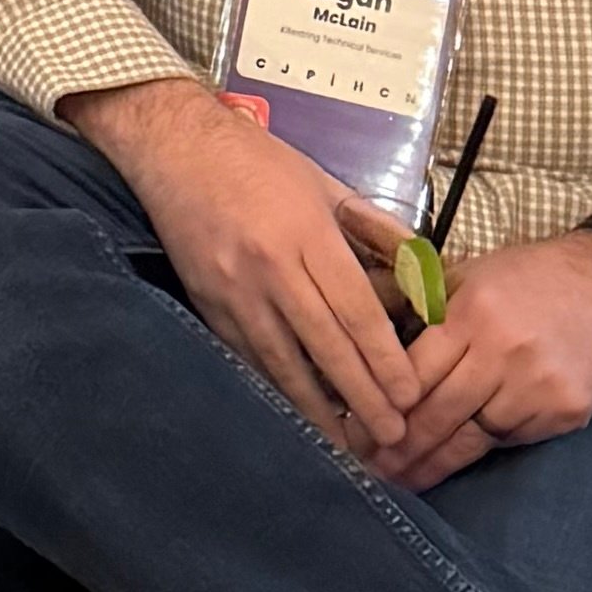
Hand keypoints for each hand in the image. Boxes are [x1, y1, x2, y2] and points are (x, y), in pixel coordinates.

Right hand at [65, 74, 419, 460]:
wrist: (173, 147)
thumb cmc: (256, 160)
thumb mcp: (323, 182)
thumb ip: (371, 227)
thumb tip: (417, 269)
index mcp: (306, 233)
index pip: (354, 309)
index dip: (383, 358)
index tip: (408, 393)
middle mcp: (271, 268)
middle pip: (325, 345)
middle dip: (361, 395)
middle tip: (391, 434)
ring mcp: (234, 291)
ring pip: (282, 362)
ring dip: (317, 408)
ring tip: (346, 444)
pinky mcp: (207, 304)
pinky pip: (247, 356)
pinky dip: (274, 388)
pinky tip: (295, 413)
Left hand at [379, 228, 591, 490]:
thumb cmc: (530, 277)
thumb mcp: (470, 274)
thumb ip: (424, 307)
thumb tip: (371, 341)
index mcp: (470, 312)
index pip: (412, 372)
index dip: (380, 408)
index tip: (354, 431)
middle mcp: (501, 352)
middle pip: (437, 412)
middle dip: (399, 448)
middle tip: (369, 471)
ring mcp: (536, 386)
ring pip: (472, 436)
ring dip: (434, 463)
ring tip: (403, 481)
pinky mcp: (565, 411)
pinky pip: (511, 439)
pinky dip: (482, 451)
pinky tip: (455, 467)